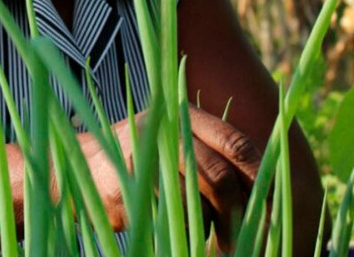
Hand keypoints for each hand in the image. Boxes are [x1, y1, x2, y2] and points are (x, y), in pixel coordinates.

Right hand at [81, 106, 262, 251]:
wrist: (81, 167)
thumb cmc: (143, 158)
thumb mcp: (177, 141)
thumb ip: (213, 152)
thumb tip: (265, 187)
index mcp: (184, 115)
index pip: (236, 143)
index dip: (259, 175)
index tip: (272, 203)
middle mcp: (165, 132)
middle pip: (220, 176)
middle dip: (237, 211)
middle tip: (242, 236)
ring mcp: (143, 161)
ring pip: (198, 203)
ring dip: (209, 225)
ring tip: (208, 232)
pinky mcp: (126, 191)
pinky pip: (171, 219)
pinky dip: (183, 230)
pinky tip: (180, 230)